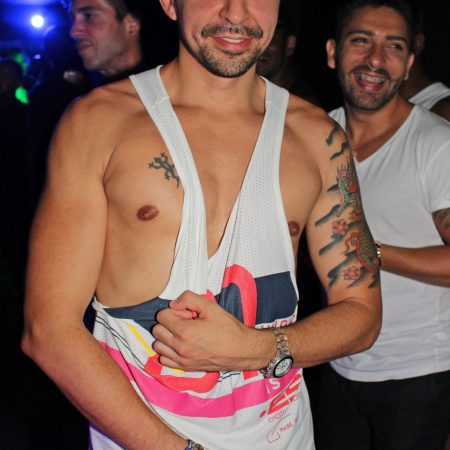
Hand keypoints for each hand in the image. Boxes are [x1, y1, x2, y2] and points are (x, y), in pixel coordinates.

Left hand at [152, 291, 266, 371]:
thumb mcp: (210, 306)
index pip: (162, 315)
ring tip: (182, 333)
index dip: (174, 310)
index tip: (187, 313)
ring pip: (158, 346)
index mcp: (184, 331)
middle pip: (157, 330)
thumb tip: (173, 304)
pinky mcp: (185, 368)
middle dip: (168, 322)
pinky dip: (168, 352)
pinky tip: (181, 345)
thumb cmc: (227, 328)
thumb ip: (188, 299)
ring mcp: (181, 359)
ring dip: (166, 337)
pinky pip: (164, 360)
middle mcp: (179, 347)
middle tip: (185, 321)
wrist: (241, 350)